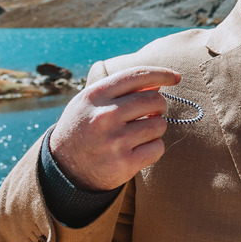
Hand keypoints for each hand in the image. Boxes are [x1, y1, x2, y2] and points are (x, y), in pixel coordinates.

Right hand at [49, 66, 181, 190]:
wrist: (64, 168)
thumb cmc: (85, 127)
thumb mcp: (92, 102)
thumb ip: (121, 90)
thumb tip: (158, 82)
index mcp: (96, 95)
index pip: (137, 75)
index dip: (162, 73)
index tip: (175, 77)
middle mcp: (105, 116)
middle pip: (155, 100)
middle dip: (159, 106)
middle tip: (151, 113)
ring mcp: (115, 141)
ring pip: (159, 125)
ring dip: (155, 128)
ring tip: (139, 134)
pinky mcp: (125, 163)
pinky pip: (158, 148)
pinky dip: (154, 148)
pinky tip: (138, 150)